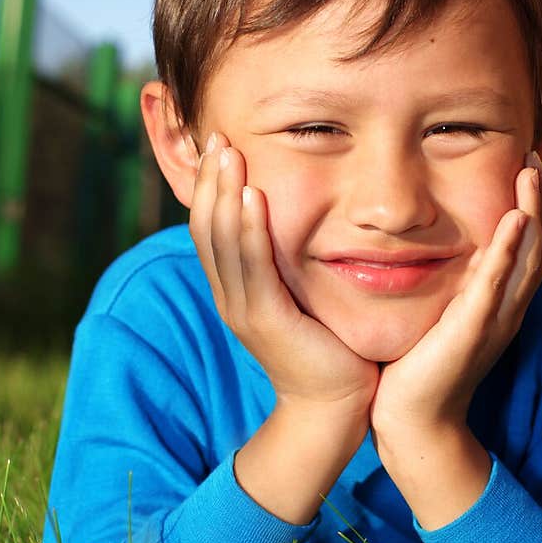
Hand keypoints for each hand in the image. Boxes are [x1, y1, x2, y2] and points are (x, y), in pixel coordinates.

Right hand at [189, 132, 379, 422]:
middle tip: (215, 135)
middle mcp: (229, 296)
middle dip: (211, 179)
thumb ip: (289, 262)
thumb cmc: (328, 347)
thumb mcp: (300, 295)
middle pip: (206, 227)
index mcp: (234, 288)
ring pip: (223, 241)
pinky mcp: (266, 320)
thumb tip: (298, 220)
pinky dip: (251, 230)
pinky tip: (253, 196)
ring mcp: (243, 309)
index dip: (210, 185)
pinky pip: (253, 267)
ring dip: (225, 193)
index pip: (210, 227)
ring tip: (228, 153)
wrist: (335, 407)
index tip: (219, 144)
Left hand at [371, 153, 541, 441]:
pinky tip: (514, 221)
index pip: (532, 247)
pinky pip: (496, 286)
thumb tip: (443, 242)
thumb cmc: (418, 366)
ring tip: (532, 174)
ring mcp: (493, 321)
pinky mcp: (471, 332)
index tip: (527, 165)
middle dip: (541, 199)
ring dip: (534, 214)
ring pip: (529, 260)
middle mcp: (507, 310)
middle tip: (535, 157)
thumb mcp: (442, 313)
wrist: (411, 422)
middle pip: (540, 246)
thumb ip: (453, 283)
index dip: (536, 206)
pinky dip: (509, 252)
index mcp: (501, 304)